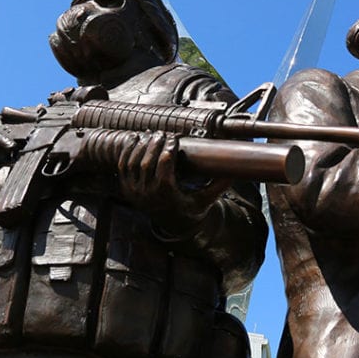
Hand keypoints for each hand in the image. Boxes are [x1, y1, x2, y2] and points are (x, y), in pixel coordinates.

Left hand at [115, 132, 229, 222]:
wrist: (173, 224)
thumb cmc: (191, 210)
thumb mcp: (205, 200)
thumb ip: (218, 185)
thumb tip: (235, 170)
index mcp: (166, 197)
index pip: (164, 171)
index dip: (168, 152)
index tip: (175, 139)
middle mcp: (148, 195)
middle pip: (147, 165)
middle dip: (154, 145)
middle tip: (162, 133)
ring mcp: (135, 192)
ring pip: (133, 164)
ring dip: (141, 146)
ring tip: (150, 134)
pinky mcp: (127, 188)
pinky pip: (123, 167)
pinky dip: (127, 151)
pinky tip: (134, 138)